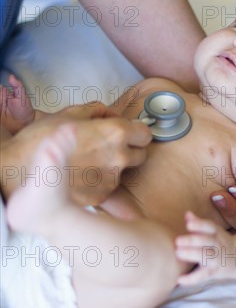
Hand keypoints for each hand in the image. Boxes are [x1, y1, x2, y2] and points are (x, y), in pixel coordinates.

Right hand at [0, 105, 151, 204]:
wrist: (18, 173)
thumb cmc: (41, 140)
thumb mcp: (69, 113)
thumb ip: (96, 110)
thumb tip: (110, 114)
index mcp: (114, 133)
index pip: (145, 133)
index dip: (136, 131)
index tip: (128, 133)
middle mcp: (118, 158)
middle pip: (141, 155)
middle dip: (129, 149)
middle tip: (108, 147)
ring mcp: (110, 180)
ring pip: (124, 172)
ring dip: (113, 166)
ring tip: (88, 162)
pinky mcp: (100, 197)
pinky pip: (109, 187)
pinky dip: (100, 181)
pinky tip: (82, 176)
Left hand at [175, 211, 235, 284]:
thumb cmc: (220, 242)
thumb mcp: (213, 231)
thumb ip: (199, 223)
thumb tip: (187, 214)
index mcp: (217, 232)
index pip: (210, 226)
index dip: (200, 225)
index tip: (188, 224)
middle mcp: (218, 244)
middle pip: (207, 241)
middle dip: (192, 240)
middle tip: (177, 241)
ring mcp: (217, 258)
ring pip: (205, 256)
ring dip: (192, 254)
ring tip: (178, 253)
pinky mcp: (214, 272)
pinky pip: (203, 276)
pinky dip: (191, 279)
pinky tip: (180, 279)